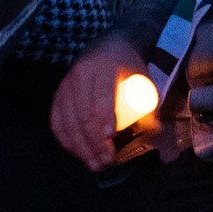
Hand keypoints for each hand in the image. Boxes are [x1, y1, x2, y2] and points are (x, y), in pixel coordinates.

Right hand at [50, 38, 153, 173]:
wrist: (105, 46)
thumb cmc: (127, 66)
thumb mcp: (143, 79)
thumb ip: (150, 105)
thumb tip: (155, 131)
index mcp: (104, 68)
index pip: (102, 96)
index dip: (105, 117)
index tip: (111, 138)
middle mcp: (81, 75)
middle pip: (84, 113)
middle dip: (94, 141)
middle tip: (106, 161)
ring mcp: (66, 85)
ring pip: (68, 121)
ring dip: (80, 147)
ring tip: (95, 165)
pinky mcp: (58, 95)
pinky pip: (56, 121)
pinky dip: (66, 140)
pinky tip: (77, 153)